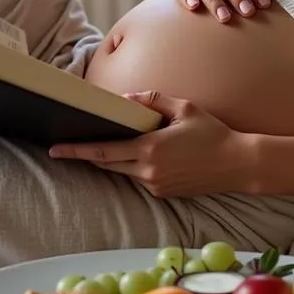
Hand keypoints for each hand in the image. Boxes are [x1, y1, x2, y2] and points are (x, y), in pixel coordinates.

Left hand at [49, 92, 252, 197]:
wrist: (237, 164)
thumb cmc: (212, 132)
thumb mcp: (184, 108)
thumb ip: (152, 101)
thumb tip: (126, 100)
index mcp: (150, 149)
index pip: (104, 151)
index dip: (77, 150)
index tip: (56, 149)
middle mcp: (148, 171)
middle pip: (106, 164)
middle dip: (86, 155)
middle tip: (65, 145)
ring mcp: (156, 185)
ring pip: (123, 171)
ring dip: (112, 159)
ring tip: (103, 142)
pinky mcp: (163, 193)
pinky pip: (139, 178)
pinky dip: (132, 165)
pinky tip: (139, 152)